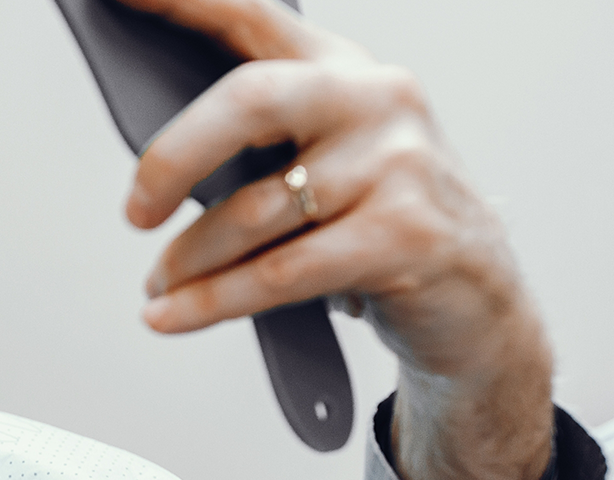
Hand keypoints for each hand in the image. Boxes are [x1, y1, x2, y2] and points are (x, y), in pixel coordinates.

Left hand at [115, 0, 553, 479]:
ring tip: (158, 285)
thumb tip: (146, 166)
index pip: (250, 15)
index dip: (179, 2)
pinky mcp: (408, 235)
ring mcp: (399, 164)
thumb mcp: (324, 161)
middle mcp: (376, 98)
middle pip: (249, 100)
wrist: (479, 299)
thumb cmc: (377, 220)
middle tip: (134, 210)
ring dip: (189, 260)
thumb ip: (252, 142)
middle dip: (172, 156)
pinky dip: (211, 301)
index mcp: (342, 66)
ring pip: (254, 210)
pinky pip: (279, 272)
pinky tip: (169, 315)